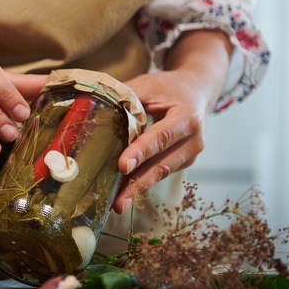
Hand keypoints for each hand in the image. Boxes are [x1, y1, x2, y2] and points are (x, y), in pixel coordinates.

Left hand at [113, 30, 231, 213]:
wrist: (196, 90)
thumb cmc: (168, 87)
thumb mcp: (148, 85)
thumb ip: (125, 98)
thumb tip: (92, 108)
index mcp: (187, 117)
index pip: (161, 137)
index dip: (141, 152)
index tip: (123, 166)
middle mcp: (194, 139)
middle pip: (163, 164)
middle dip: (138, 183)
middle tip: (118, 200)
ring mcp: (191, 154)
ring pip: (161, 173)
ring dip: (138, 188)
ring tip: (118, 203)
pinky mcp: (183, 162)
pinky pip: (160, 173)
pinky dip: (142, 181)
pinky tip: (124, 191)